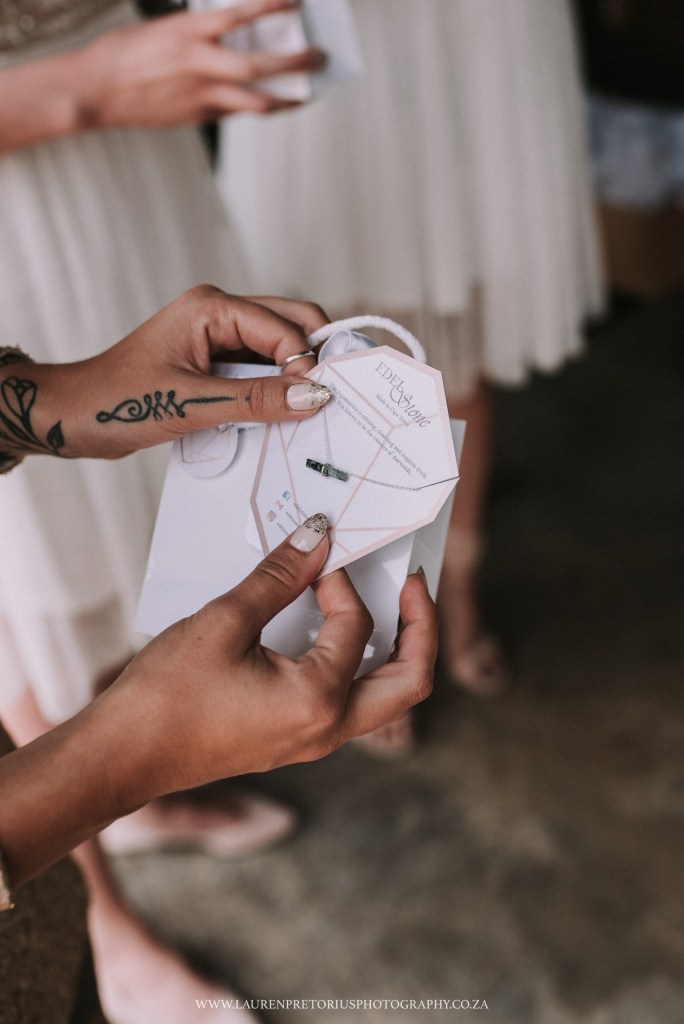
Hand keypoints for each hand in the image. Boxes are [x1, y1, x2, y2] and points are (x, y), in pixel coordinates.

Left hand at [0, 286, 325, 460]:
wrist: (74, 416)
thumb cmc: (116, 402)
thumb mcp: (193, 404)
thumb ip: (257, 401)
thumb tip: (312, 396)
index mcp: (211, 307)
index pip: (283, 328)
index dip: (305, 364)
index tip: (318, 400)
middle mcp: (218, 313)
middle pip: (290, 325)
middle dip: (310, 359)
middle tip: (326, 397)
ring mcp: (217, 336)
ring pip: (278, 349)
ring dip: (291, 378)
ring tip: (299, 410)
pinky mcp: (214, 361)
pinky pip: (259, 370)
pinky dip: (272, 391)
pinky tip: (275, 414)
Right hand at [82, 0, 325, 127]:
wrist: (96, 91)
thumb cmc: (128, 53)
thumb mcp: (165, 29)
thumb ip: (202, 33)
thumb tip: (238, 37)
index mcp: (189, 30)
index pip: (240, 13)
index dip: (272, 5)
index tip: (297, 0)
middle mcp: (200, 62)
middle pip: (259, 65)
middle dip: (295, 61)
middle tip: (319, 56)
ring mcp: (201, 94)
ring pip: (257, 102)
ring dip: (287, 98)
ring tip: (306, 93)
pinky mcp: (198, 116)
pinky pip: (238, 112)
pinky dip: (259, 106)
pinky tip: (274, 103)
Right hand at [106, 517, 437, 802]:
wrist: (125, 753)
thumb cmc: (167, 696)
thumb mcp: (225, 622)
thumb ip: (279, 577)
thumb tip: (315, 537)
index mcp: (318, 700)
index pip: (356, 624)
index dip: (340, 581)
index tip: (317, 555)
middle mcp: (328, 729)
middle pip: (411, 681)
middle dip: (421, 627)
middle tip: (412, 585)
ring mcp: (315, 740)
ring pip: (386, 697)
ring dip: (395, 650)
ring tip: (386, 604)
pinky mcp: (297, 739)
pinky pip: (350, 702)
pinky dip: (358, 665)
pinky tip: (334, 632)